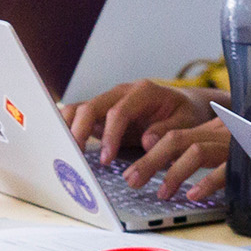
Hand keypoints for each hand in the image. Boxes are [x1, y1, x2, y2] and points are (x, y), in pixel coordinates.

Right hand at [62, 80, 227, 195]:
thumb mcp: (187, 123)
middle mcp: (122, 93)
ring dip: (68, 129)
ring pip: (79, 109)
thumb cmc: (187, 114)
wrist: (185, 106)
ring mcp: (109, 102)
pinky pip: (79, 118)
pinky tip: (64, 148)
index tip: (106, 159)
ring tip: (63, 153)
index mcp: (143, 92)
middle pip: (92, 106)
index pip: (119, 111)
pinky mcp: (102, 114)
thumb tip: (148, 142)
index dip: (110, 135)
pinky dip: (69, 130)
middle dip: (80, 131)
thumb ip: (168, 131)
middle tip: (75, 157)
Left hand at [136, 121, 228, 199]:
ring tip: (162, 193)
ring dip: (175, 173)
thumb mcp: (224, 144)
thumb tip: (171, 164)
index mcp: (209, 131)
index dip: (149, 155)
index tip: (131, 173)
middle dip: (150, 161)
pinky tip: (194, 194)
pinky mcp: (245, 158)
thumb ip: (199, 151)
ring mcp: (232, 144)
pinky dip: (207, 182)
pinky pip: (225, 169)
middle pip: (176, 140)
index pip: (172, 137)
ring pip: (196, 151)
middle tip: (132, 180)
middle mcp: (218, 133)